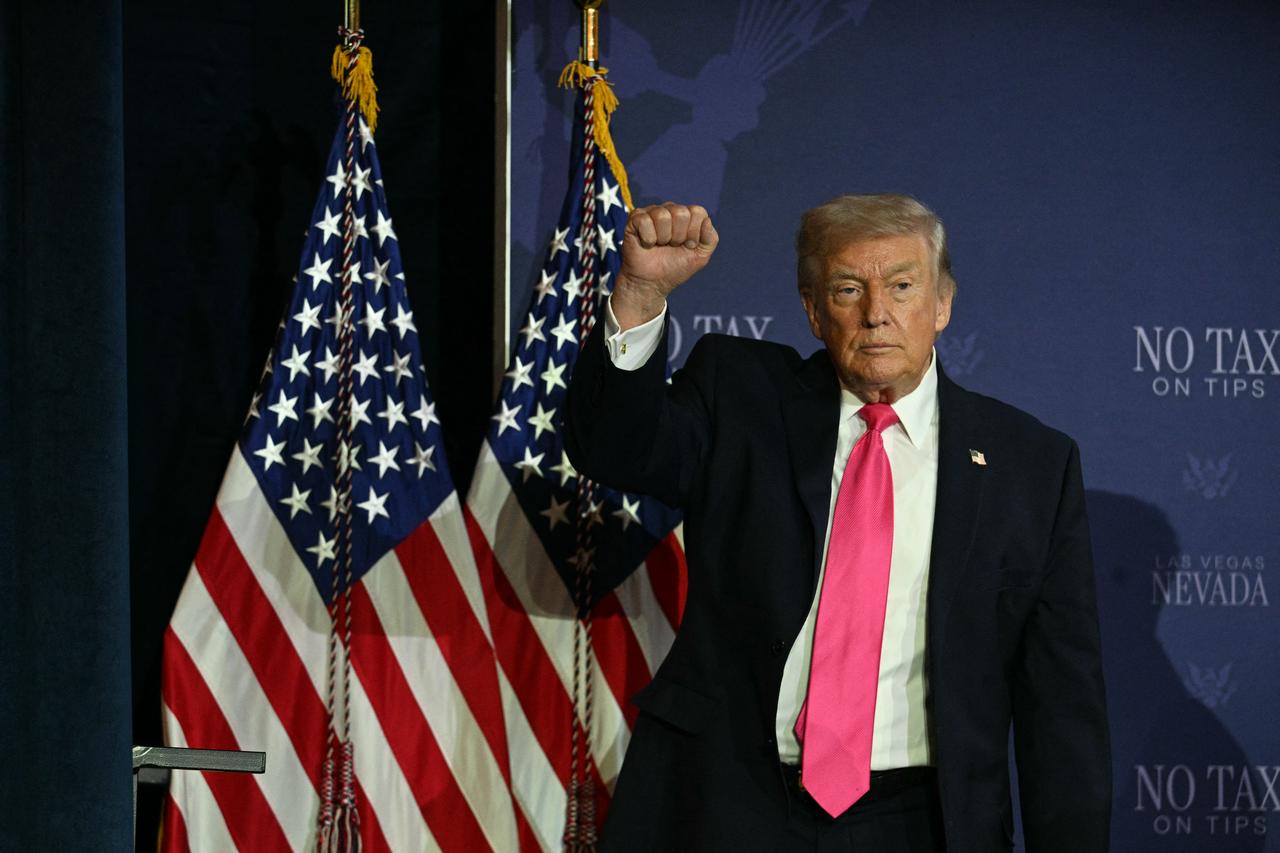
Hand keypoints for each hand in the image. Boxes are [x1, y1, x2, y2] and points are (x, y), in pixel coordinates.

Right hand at [612, 202, 717, 328]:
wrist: (653, 283)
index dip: (694, 233)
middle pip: (681, 213)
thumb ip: (711, 238)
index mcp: (687, 216)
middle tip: (671, 246)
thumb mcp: (701, 256)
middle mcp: (670, 210)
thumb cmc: (676, 268)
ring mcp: (652, 213)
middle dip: (678, 236)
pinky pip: (644, 221)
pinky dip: (648, 239)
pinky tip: (647, 244)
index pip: (698, 212)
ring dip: (662, 238)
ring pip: (662, 216)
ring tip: (659, 245)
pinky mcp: (635, 219)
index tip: (687, 246)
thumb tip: (707, 220)